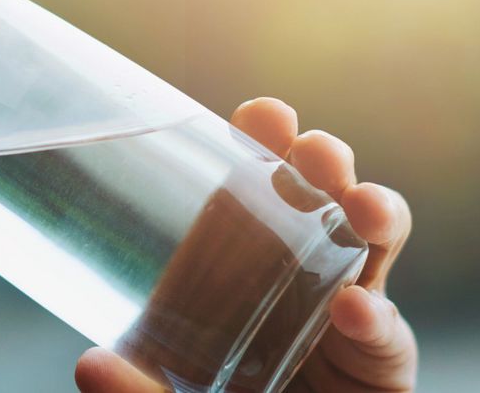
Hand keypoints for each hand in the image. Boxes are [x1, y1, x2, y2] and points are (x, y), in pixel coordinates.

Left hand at [74, 98, 416, 392]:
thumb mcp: (164, 387)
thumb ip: (136, 385)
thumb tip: (91, 365)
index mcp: (246, 258)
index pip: (257, 183)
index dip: (264, 142)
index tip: (261, 114)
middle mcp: (304, 272)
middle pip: (323, 196)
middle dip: (328, 162)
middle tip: (316, 152)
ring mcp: (349, 310)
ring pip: (374, 247)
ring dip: (377, 214)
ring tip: (362, 209)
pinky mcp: (381, 362)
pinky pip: (389, 336)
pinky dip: (378, 319)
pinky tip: (355, 311)